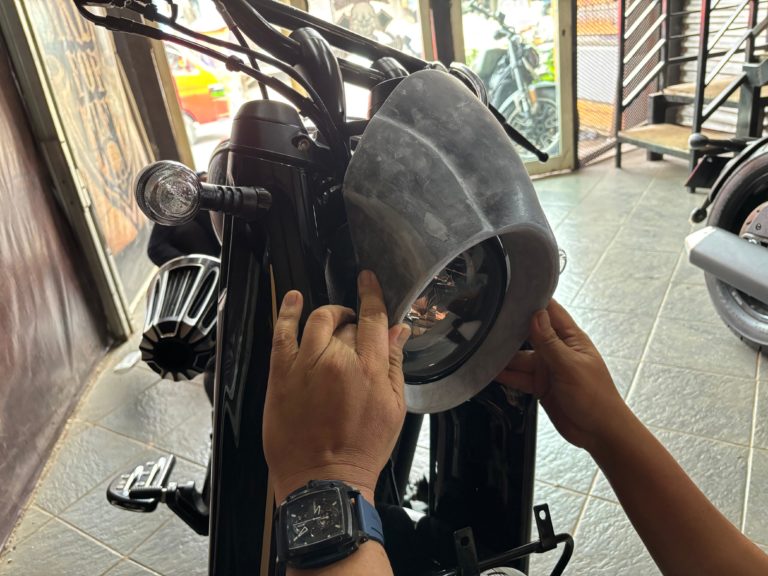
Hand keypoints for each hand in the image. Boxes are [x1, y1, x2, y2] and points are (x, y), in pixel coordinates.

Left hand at [263, 270, 410, 502]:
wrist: (324, 480)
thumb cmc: (361, 449)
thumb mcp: (393, 407)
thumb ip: (393, 363)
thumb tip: (397, 331)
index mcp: (369, 368)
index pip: (373, 318)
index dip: (371, 295)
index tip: (368, 282)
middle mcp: (338, 360)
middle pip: (347, 323)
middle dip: (353, 323)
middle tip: (353, 333)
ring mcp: (307, 364)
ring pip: (317, 320)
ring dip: (327, 314)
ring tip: (331, 319)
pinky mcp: (282, 374)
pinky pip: (283, 332)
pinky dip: (288, 312)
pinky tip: (293, 300)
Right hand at [496, 299, 629, 453]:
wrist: (600, 433)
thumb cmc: (595, 397)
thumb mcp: (570, 367)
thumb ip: (550, 342)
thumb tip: (535, 314)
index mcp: (570, 338)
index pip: (549, 311)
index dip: (531, 301)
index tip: (509, 292)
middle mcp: (556, 350)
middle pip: (528, 334)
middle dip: (509, 328)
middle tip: (484, 320)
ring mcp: (547, 368)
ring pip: (519, 357)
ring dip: (502, 355)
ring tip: (480, 347)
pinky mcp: (539, 385)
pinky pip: (517, 376)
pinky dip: (504, 375)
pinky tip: (487, 370)